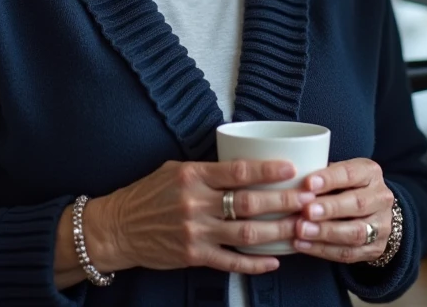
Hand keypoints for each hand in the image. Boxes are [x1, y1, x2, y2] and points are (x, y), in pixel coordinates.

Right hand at [84, 159, 315, 275]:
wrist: (117, 228)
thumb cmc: (148, 194)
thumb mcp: (174, 170)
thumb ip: (208, 169)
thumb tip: (245, 163)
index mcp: (193, 176)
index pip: (238, 171)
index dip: (268, 170)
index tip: (292, 168)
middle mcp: (195, 204)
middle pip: (249, 204)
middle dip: (284, 202)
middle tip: (309, 199)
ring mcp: (195, 233)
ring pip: (246, 234)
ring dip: (278, 232)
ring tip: (301, 228)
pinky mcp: (193, 256)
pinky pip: (231, 262)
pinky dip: (255, 264)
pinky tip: (275, 260)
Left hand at [293, 158, 393, 263]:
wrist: (373, 213)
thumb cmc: (344, 187)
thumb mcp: (337, 174)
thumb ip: (319, 176)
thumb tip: (288, 180)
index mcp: (370, 173)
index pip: (351, 174)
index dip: (329, 179)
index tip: (308, 183)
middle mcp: (381, 198)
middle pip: (358, 203)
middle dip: (329, 208)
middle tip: (306, 211)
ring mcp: (382, 225)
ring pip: (356, 232)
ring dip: (326, 232)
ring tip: (301, 230)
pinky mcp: (374, 249)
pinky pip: (349, 252)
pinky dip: (323, 250)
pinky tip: (303, 245)